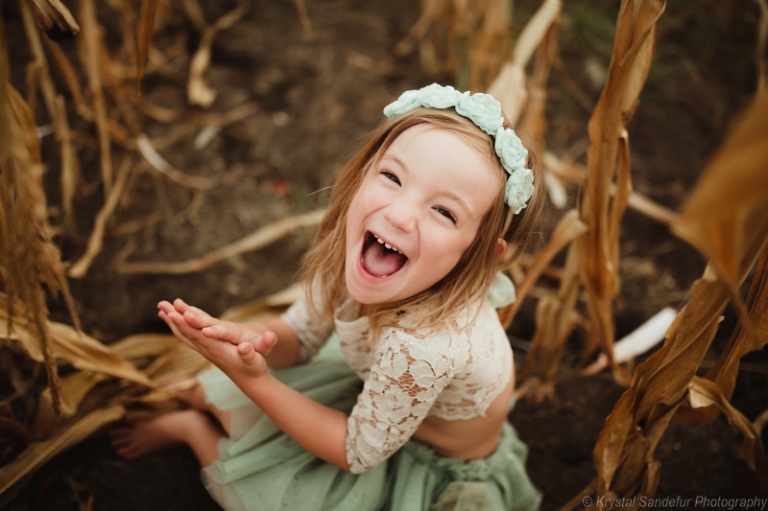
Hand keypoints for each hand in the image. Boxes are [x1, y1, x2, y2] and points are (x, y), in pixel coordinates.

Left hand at [157, 299, 276, 356]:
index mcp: (217, 350)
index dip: (186, 325)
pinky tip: (173, 318)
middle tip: (161, 304)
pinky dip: (179, 326)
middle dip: (174, 319)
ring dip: (173, 322)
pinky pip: (189, 336)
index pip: (198, 336)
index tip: (174, 313)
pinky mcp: (206, 348)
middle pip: (187, 333)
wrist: (250, 379)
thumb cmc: (253, 367)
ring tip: (161, 307)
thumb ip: (249, 354)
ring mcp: (205, 350)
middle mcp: (208, 350)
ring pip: (185, 334)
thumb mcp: (255, 361)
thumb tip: (245, 346)